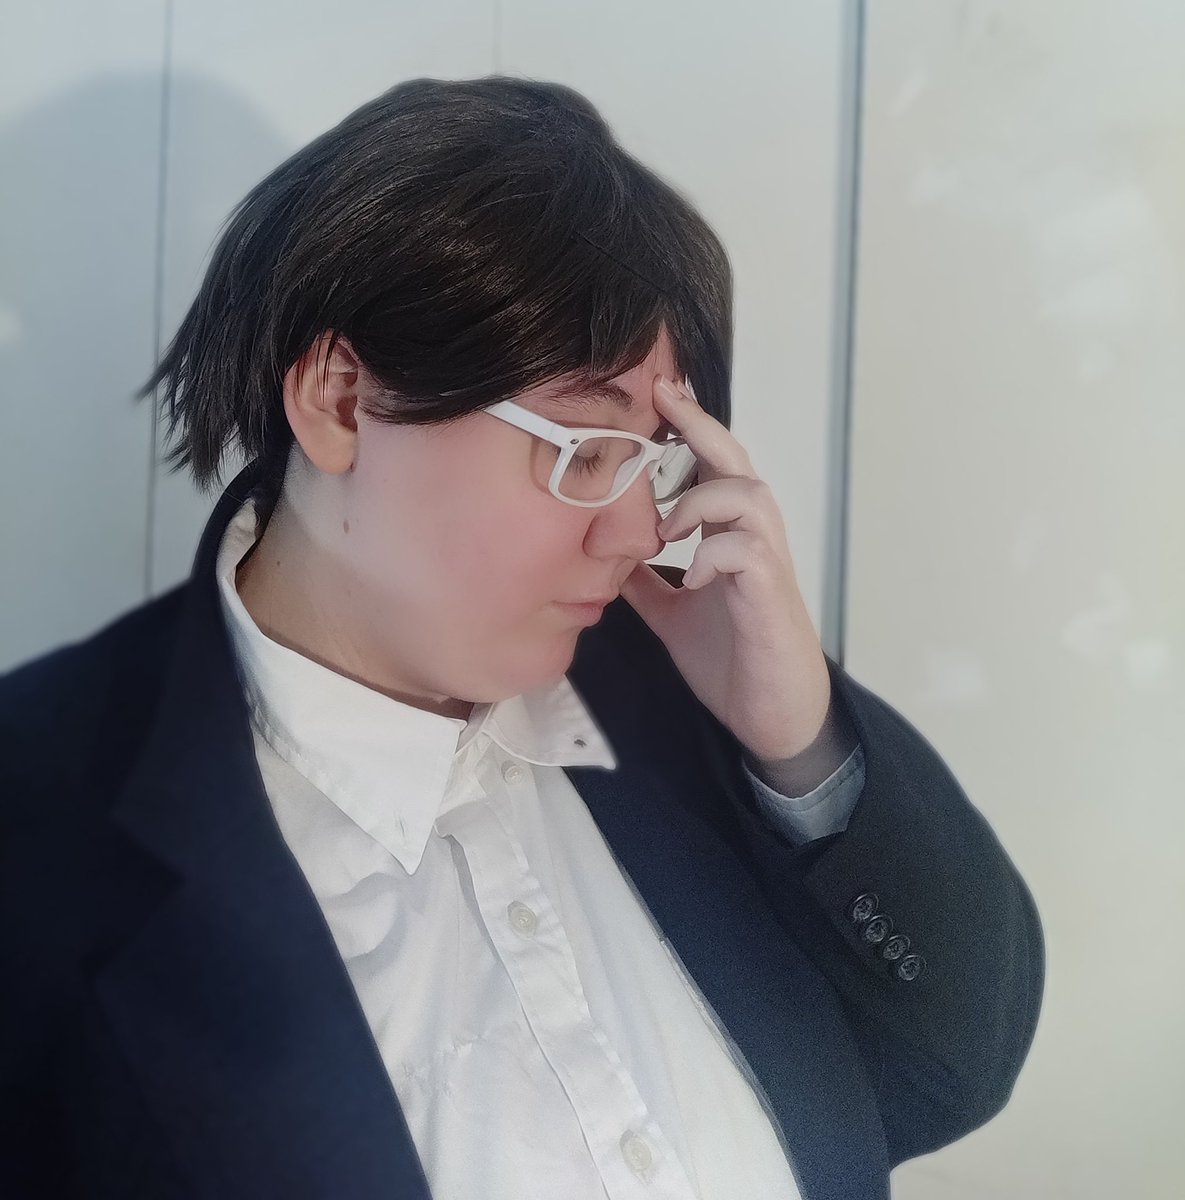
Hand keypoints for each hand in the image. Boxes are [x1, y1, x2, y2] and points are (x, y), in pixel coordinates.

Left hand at [616, 374, 832, 764]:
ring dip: (702, 500)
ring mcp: (766, 566)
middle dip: (700, 425)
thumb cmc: (732, 657)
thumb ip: (648, 583)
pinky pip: (749, 553)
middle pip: (736, 462)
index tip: (655, 392)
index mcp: (729, 536)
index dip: (688, 428)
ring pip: (750, 496)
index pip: (712, 467)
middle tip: (663, 396)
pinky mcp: (770, 598)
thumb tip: (606, 559)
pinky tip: (691, 576)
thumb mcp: (673, 614)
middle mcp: (753, 539)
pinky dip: (715, 554)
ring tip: (666, 530)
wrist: (773, 713)